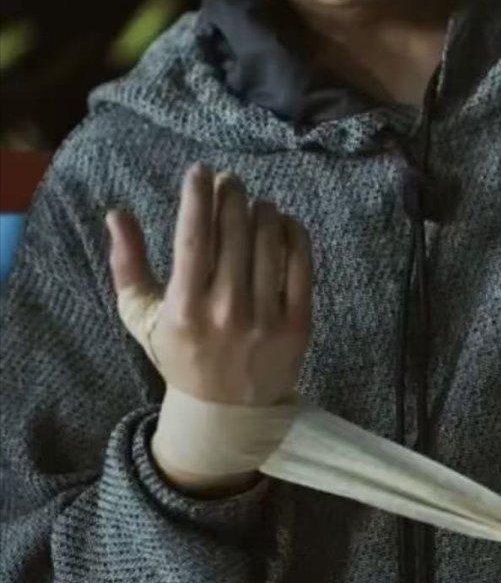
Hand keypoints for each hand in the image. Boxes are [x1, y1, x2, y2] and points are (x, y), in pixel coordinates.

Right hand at [106, 165, 312, 408]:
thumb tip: (116, 213)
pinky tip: (283, 222)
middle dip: (232, 194)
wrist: (227, 411)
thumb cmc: (180, 353)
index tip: (199, 171)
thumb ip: (126, 264)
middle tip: (230, 180)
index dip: (197, 196)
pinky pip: (301, 265)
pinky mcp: (298, 326)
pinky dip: (293, 234)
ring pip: (269, 242)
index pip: (193, 237)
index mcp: (184, 308)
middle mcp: (226, 312)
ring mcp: (265, 320)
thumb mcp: (142, 316)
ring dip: (262, 210)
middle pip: (235, 232)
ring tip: (254, 203)